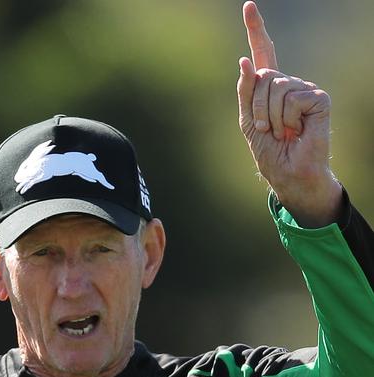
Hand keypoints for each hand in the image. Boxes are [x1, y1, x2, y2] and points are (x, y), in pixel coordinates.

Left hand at [237, 1, 341, 226]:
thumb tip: (244, 59)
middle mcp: (288, 83)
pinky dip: (288, 119)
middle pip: (262, 74)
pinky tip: (296, 130)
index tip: (248, 5)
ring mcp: (305, 89)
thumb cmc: (268, 150)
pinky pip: (293, 98)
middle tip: (266, 129)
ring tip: (281, 132)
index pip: (263, 52)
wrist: (287, 172)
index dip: (256, 29)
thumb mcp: (247, 121)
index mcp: (269, 87)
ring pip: (276, 86)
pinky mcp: (318, 98)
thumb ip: (245, 91)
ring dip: (270, 116)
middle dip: (256, 106)